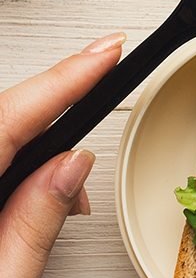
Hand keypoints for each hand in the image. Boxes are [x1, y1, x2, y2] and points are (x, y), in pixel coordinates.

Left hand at [0, 33, 123, 277]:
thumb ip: (33, 225)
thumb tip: (69, 163)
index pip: (8, 122)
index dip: (62, 79)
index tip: (103, 52)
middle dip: (47, 116)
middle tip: (99, 118)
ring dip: (23, 150)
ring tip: (66, 190)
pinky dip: (2, 173)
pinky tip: (22, 198)